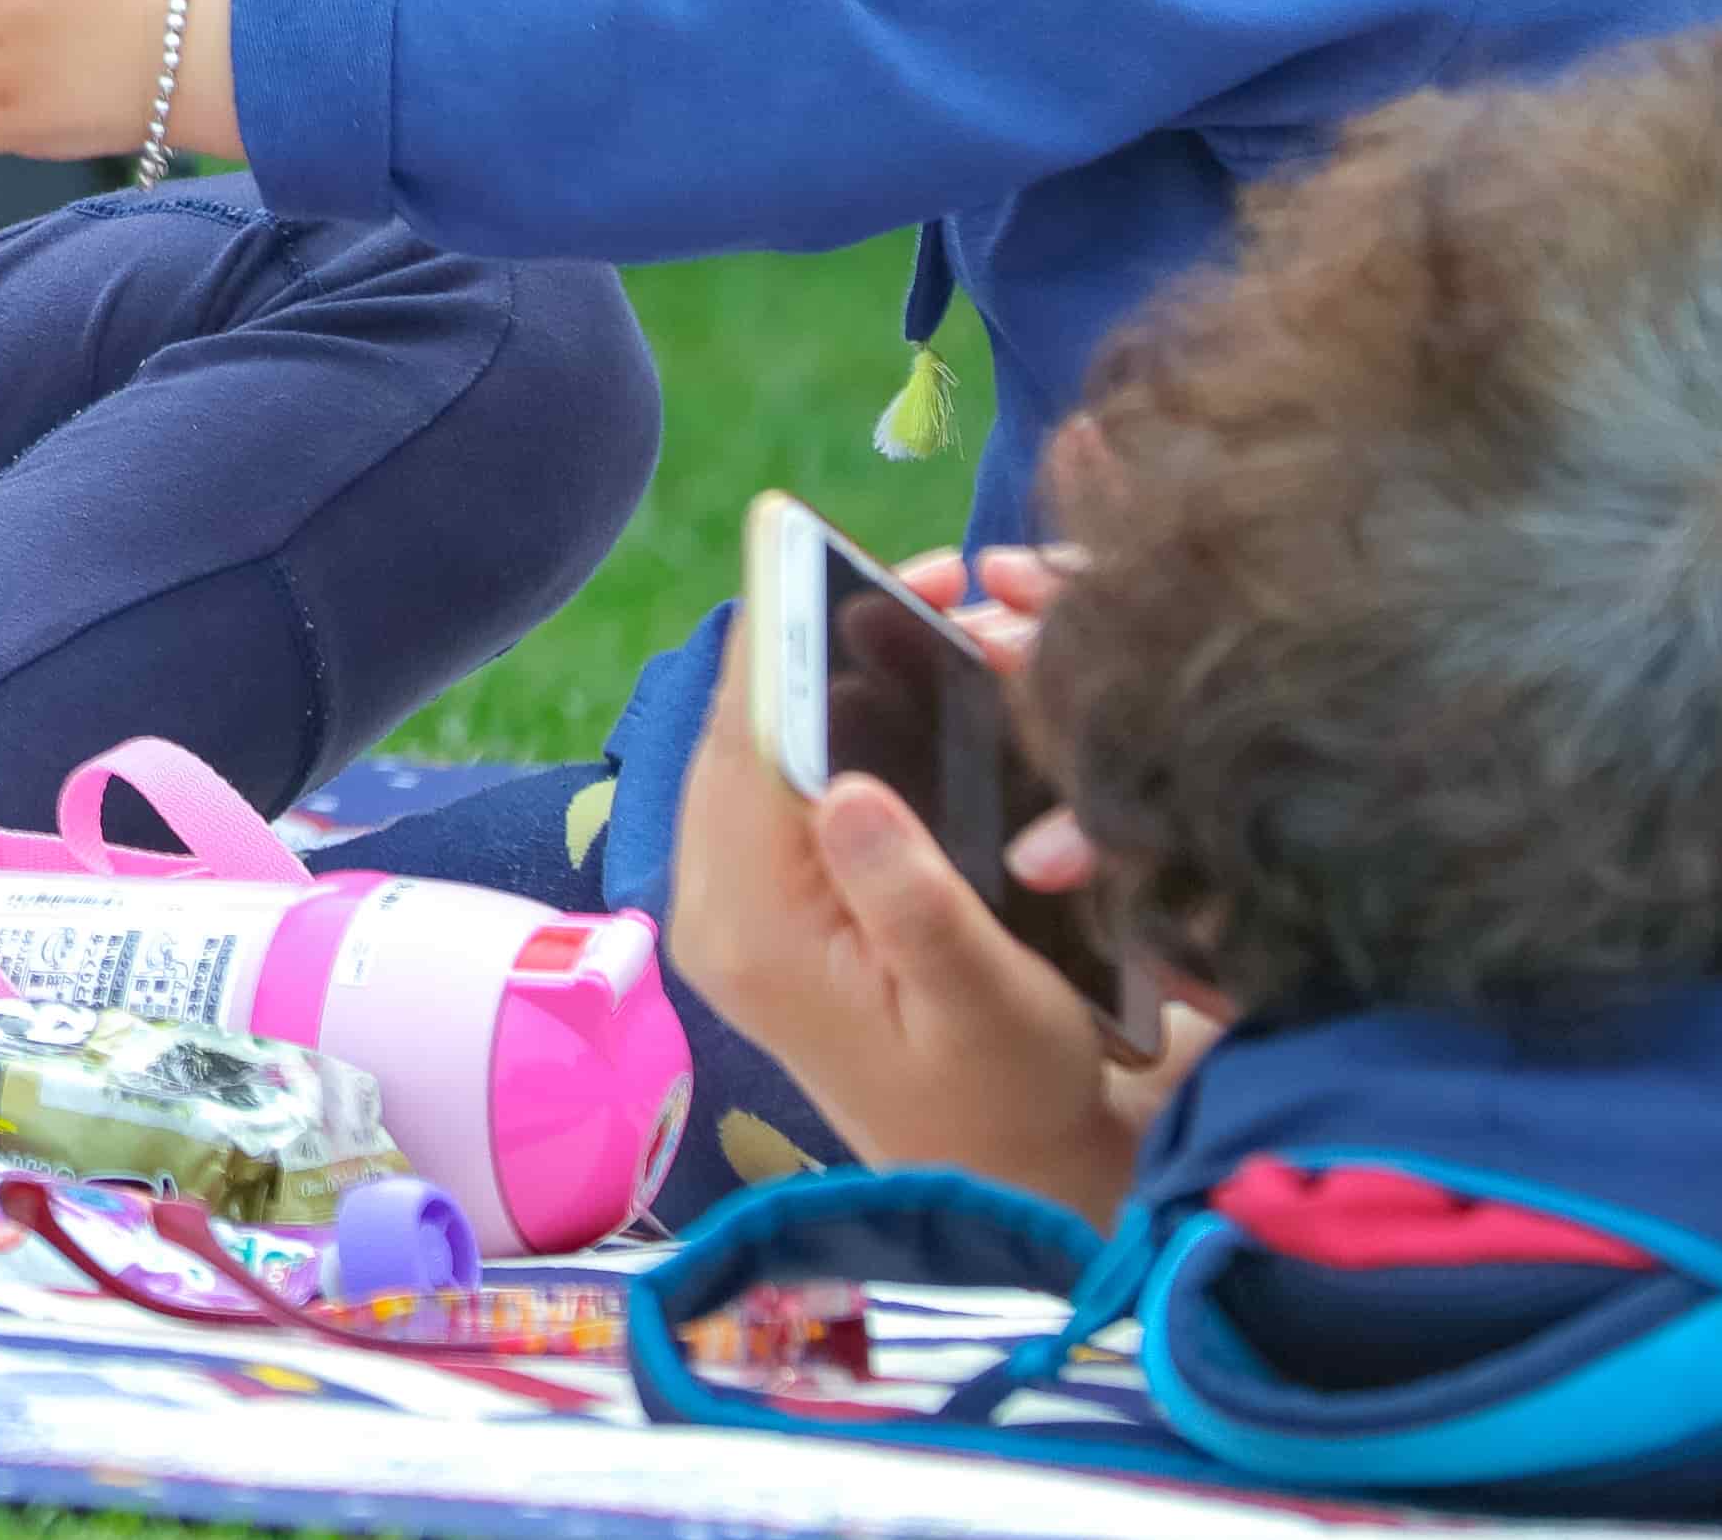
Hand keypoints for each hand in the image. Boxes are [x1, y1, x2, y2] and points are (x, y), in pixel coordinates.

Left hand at [660, 616, 1209, 1227]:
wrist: (995, 1180)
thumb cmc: (1006, 1094)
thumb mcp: (979, 997)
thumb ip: (911, 897)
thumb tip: (848, 785)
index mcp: (754, 935)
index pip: (747, 749)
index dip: (781, 636)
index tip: (819, 541)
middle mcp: (715, 914)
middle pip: (742, 732)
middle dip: (813, 634)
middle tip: (923, 571)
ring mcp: (729, 909)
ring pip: (754, 745)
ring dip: (822, 668)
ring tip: (921, 603)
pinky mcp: (759, 905)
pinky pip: (772, 779)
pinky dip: (822, 718)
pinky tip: (891, 677)